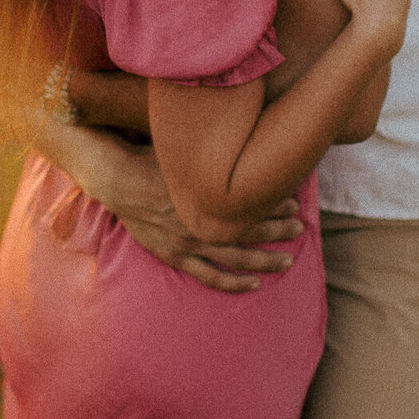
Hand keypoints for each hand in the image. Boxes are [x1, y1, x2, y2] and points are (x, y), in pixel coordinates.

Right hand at [109, 144, 302, 291]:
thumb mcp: (184, 150)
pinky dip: (233, 282)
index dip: (275, 205)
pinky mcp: (177, 257)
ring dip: (265, 260)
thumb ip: (210, 153)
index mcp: (207, 196)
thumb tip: (237, 135)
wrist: (118, 180)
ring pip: (235, 258)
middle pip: (249, 230)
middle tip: (299, 228)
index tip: (294, 202)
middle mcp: (202, 222)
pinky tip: (254, 283)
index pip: (250, 204)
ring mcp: (190, 243)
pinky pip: (210, 277)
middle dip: (278, 230)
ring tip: (288, 261)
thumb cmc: (152, 160)